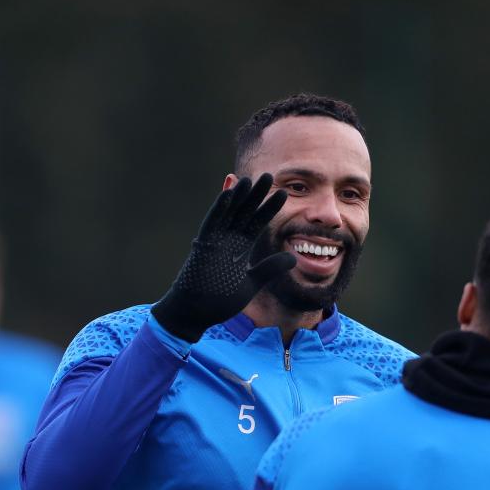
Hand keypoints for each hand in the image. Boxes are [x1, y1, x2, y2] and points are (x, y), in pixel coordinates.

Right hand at [152, 173, 295, 341]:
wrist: (195, 314)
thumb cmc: (219, 300)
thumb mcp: (251, 283)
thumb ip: (269, 269)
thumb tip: (293, 258)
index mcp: (240, 248)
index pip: (258, 223)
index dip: (270, 209)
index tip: (283, 194)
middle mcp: (228, 241)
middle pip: (245, 212)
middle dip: (257, 195)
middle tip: (270, 176)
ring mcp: (215, 242)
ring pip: (229, 213)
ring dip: (239, 196)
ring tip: (251, 178)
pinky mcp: (203, 246)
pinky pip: (212, 223)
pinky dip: (219, 208)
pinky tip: (228, 192)